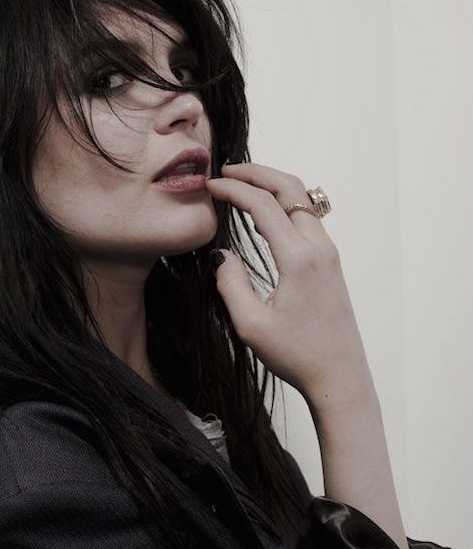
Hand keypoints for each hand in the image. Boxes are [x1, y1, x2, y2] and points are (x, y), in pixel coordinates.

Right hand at [205, 162, 374, 410]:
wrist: (339, 376)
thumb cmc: (297, 355)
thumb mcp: (250, 325)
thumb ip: (230, 283)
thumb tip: (220, 254)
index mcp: (298, 259)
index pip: (263, 205)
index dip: (233, 190)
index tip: (209, 186)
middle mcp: (318, 248)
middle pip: (289, 187)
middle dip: (256, 173)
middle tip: (226, 172)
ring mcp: (329, 253)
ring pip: (302, 199)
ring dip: (272, 185)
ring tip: (241, 186)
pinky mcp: (331, 262)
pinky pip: (308, 217)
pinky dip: (284, 203)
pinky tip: (264, 213)